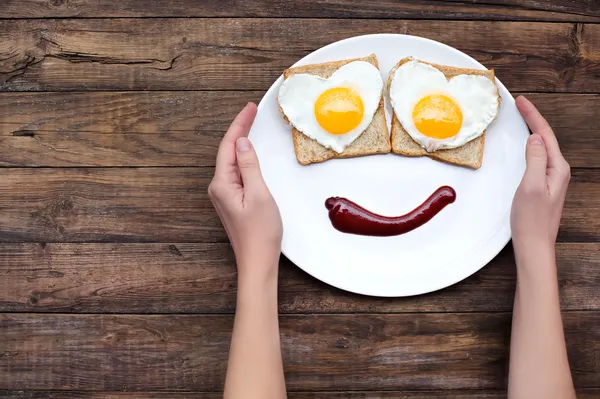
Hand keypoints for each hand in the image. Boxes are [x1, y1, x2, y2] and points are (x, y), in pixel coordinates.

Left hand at [208, 103, 282, 280]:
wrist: (257, 262)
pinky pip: (236, 173)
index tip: (249, 108)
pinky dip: (244, 159)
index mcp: (222, 184)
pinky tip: (250, 153)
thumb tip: (244, 143)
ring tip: (250, 124)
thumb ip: (250, 167)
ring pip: (232, 161)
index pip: (229, 146)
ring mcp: (224, 195)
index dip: (240, 124)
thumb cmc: (260, 233)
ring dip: (241, 143)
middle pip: (228, 151)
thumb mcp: (259, 194)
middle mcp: (219, 188)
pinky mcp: (232, 201)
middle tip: (252, 111)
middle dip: (239, 129)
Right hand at [510, 96, 570, 252]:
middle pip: (545, 138)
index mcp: (557, 169)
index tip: (521, 101)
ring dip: (532, 131)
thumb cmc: (531, 220)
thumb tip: (534, 138)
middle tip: (520, 105)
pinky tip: (524, 146)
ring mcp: (551, 180)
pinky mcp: (543, 187)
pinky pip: (537, 159)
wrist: (534, 245)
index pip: (545, 134)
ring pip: (542, 148)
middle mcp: (557, 172)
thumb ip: (534, 159)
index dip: (532, 115)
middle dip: (533, 119)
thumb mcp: (531, 186)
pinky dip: (529, 147)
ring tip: (523, 118)